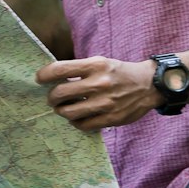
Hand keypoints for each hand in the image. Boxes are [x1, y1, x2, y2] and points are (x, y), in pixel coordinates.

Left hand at [36, 56, 158, 130]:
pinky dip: (76, 122)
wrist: (148, 85)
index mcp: (95, 66)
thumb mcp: (100, 62)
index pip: (60, 69)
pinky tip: (78, 117)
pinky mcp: (111, 118)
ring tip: (64, 108)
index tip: (39, 79)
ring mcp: (106, 103)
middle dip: (51, 97)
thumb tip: (52, 78)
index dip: (44, 75)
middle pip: (60, 94)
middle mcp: (100, 83)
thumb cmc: (119, 72)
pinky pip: (83, 125)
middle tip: (53, 98)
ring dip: (62, 111)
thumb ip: (79, 69)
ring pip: (69, 112)